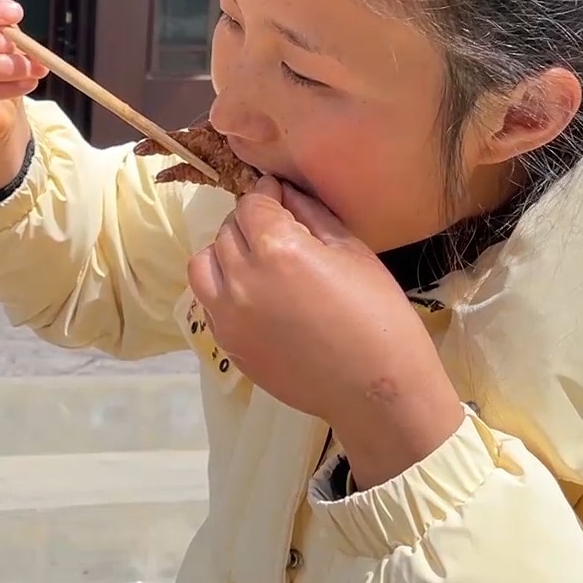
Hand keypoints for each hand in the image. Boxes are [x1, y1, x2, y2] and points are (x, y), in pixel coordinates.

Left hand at [187, 178, 466, 487]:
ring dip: (225, 254)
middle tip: (275, 227)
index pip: (252, 204)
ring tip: (255, 260)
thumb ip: (310, 215)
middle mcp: (241, 280)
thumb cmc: (378, 315)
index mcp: (276, 250)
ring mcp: (228, 316)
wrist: (375, 389)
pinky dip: (223, 288)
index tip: (280, 196)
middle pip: (226, 231)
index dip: (268, 195)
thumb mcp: (351, 251)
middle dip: (248, 222)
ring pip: (204, 265)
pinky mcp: (227, 344)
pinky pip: (209, 302)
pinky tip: (254, 294)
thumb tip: (284, 193)